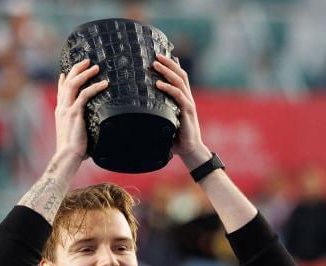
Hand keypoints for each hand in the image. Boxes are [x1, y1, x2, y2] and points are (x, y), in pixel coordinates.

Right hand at [54, 59, 107, 159]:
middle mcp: (61, 108)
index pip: (60, 91)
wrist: (67, 156)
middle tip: (87, 61)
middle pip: (67, 82)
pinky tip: (104, 84)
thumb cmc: (73, 151)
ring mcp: (66, 109)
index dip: (63, 80)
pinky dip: (95, 87)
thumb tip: (92, 130)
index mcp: (60, 112)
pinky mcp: (74, 113)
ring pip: (73, 84)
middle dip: (77, 69)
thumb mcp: (75, 134)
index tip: (65, 72)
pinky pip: (85, 95)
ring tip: (96, 67)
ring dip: (85, 74)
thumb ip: (81, 127)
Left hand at [153, 54, 211, 168]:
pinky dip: (169, 88)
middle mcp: (187, 98)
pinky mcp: (188, 111)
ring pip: (179, 81)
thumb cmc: (175, 137)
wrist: (189, 150)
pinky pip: (178, 96)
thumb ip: (156, 113)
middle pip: (180, 74)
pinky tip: (159, 84)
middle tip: (156, 55)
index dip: (171, 65)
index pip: (179, 77)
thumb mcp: (164, 121)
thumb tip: (137, 111)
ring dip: (167, 71)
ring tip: (155, 64)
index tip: (158, 56)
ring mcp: (188, 103)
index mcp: (182, 99)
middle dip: (168, 63)